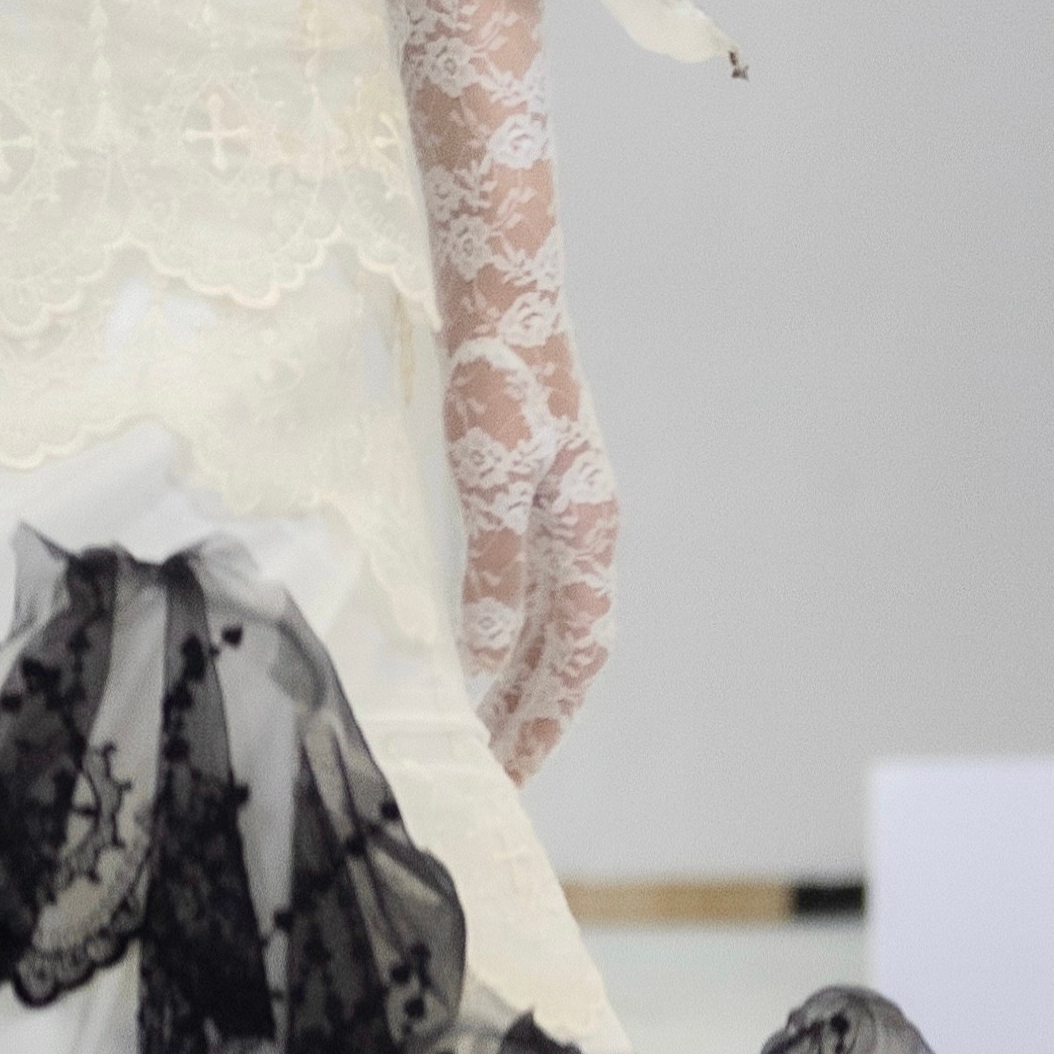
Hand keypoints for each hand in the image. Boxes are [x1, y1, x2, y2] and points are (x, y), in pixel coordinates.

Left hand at [451, 358, 618, 781]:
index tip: (514, 773)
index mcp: (590, 529)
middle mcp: (583, 523)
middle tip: (491, 770)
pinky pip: (520, 577)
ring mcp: (559, 501)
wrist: (498, 280)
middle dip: (532, 709)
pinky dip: (498, 622)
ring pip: (544, 612)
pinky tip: (463, 634)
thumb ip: (496, 572)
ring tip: (474, 721)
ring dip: (514, 671)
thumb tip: (487, 658)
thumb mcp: (493, 478)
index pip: (580, 653)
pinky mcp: (525, 478)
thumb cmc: (498, 371)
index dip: (549, 717)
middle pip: (567, 642)